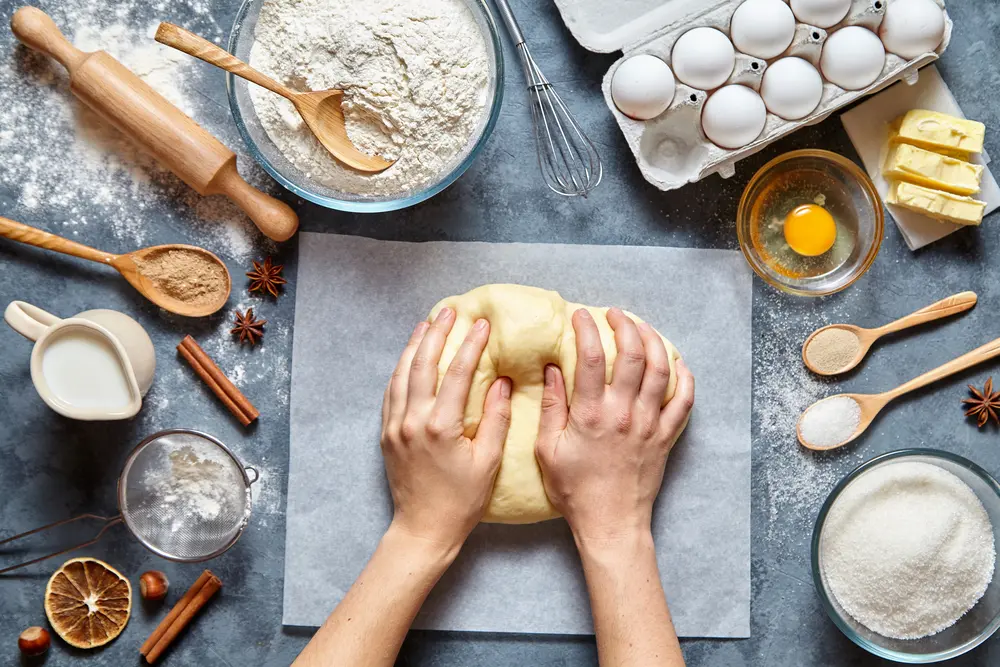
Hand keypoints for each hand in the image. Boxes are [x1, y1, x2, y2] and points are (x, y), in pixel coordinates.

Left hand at [381, 307, 511, 553]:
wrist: (424, 528)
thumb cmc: (462, 500)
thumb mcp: (488, 462)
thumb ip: (496, 419)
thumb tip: (502, 381)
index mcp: (441, 427)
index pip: (458, 373)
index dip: (471, 345)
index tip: (482, 324)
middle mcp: (413, 421)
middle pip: (423, 364)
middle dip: (437, 333)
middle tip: (449, 311)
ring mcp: (395, 426)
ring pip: (401, 374)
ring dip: (415, 345)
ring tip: (427, 323)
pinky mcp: (386, 433)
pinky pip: (391, 392)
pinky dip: (400, 369)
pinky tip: (409, 356)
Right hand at [534, 308, 693, 543]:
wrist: (610, 523)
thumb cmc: (574, 490)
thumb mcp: (548, 450)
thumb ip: (551, 407)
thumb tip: (551, 369)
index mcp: (591, 414)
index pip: (589, 357)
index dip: (585, 329)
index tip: (580, 316)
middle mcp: (624, 413)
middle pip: (632, 354)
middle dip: (624, 325)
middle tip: (614, 314)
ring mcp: (649, 424)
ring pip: (661, 370)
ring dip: (654, 341)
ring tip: (642, 327)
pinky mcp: (665, 437)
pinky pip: (684, 401)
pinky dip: (684, 377)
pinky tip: (677, 362)